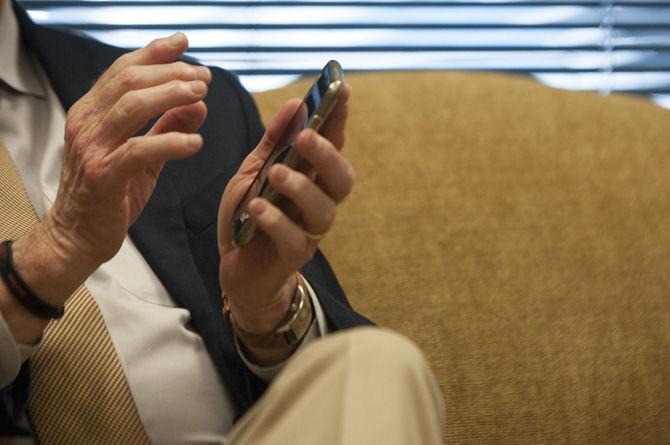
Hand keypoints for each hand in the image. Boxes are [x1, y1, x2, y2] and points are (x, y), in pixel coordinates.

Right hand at [13, 33, 209, 304]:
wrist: (78, 238)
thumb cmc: (110, 195)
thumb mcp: (143, 156)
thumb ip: (167, 127)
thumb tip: (199, 103)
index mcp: (92, 113)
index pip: (122, 70)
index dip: (155, 53)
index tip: (184, 44)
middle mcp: (87, 123)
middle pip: (129, 80)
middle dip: (171, 73)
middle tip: (204, 78)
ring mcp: (92, 148)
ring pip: (131, 106)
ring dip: (171, 95)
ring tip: (201, 95)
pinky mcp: (103, 175)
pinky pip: (139, 150)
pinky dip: (171, 141)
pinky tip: (196, 142)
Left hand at [217, 85, 352, 335]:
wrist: (237, 269)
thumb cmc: (249, 218)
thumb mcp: (253, 172)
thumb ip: (273, 143)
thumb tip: (295, 104)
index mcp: (311, 178)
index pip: (333, 144)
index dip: (339, 118)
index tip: (342, 89)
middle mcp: (317, 202)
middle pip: (342, 178)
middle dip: (327, 154)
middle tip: (305, 137)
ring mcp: (309, 231)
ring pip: (323, 209)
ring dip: (301, 187)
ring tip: (275, 174)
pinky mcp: (292, 255)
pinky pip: (293, 238)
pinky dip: (275, 220)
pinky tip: (256, 208)